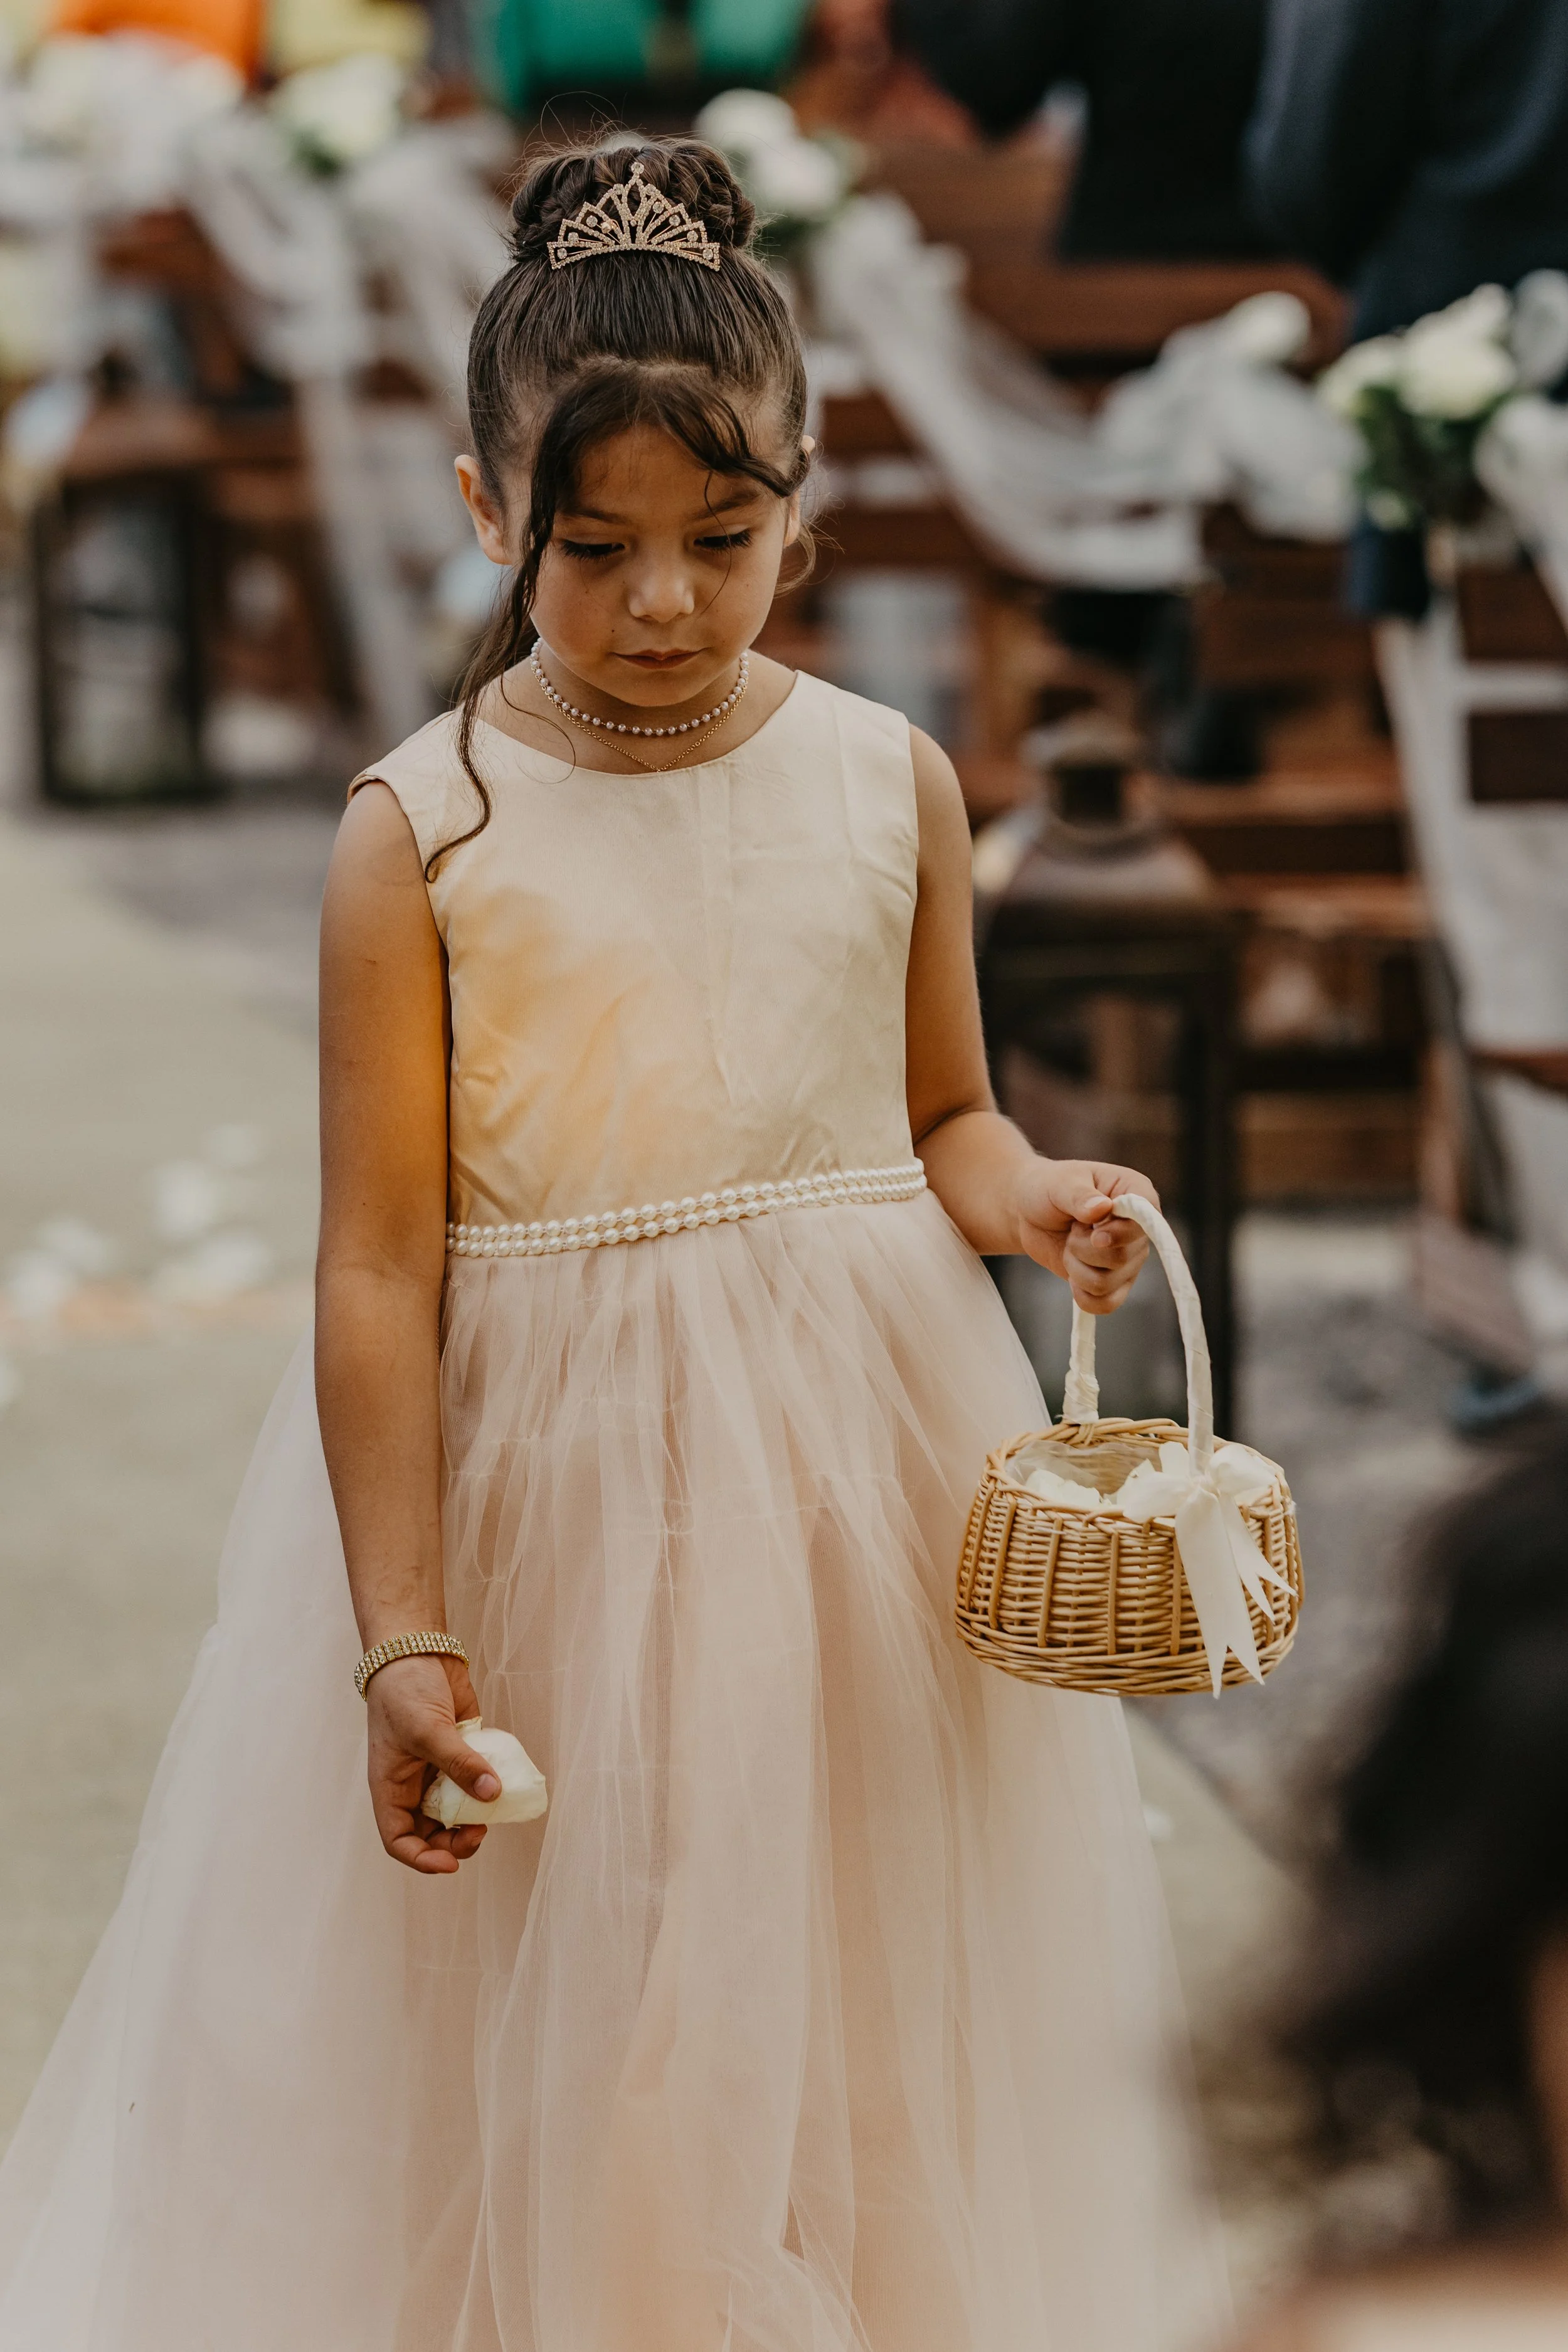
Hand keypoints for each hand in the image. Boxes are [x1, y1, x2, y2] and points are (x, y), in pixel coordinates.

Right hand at [364, 1650, 499, 1873]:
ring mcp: (438, 1770)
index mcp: (391, 1787)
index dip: (422, 1858)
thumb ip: (459, 1763)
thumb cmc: (404, 1691)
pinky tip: (503, 1781)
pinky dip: (490, 1787)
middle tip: (480, 1830)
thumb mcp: (427, 1730)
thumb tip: (492, 1794)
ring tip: (493, 1807)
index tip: (450, 1863)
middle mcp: (413, 1785)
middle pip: (432, 1833)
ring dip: (475, 1817)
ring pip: (457, 1811)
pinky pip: (477, 1781)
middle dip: (455, 1842)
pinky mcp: (462, 1753)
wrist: (416, 1650)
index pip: (399, 1839)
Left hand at [1013, 1159, 1156, 1313]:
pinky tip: (1072, 1275)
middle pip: (1121, 1257)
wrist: (1030, 1212)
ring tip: (1070, 1245)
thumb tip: (1102, 1209)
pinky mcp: (1115, 1281)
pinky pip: (1107, 1303)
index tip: (1095, 1235)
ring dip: (1076, 1268)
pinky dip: (1082, 1294)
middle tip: (1072, 1229)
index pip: (1147, 1219)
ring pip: (1107, 1283)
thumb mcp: (1059, 1184)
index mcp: (1135, 1192)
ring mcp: (1129, 1258)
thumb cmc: (1049, 1188)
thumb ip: (1080, 1196)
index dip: (1121, 1233)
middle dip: (1082, 1248)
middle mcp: (1138, 1229)